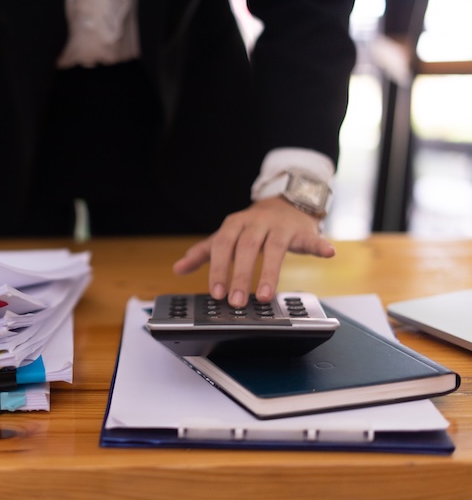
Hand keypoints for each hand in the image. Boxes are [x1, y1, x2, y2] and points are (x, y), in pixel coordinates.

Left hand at [172, 197, 335, 306]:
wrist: (284, 203)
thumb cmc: (251, 226)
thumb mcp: (225, 236)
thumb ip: (204, 252)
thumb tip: (178, 268)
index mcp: (235, 224)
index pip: (223, 246)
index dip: (219, 269)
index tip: (216, 293)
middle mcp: (257, 223)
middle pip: (247, 249)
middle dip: (241, 276)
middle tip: (237, 302)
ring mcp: (281, 226)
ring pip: (275, 249)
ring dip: (270, 273)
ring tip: (265, 296)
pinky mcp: (303, 230)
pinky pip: (312, 238)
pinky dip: (320, 246)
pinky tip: (328, 254)